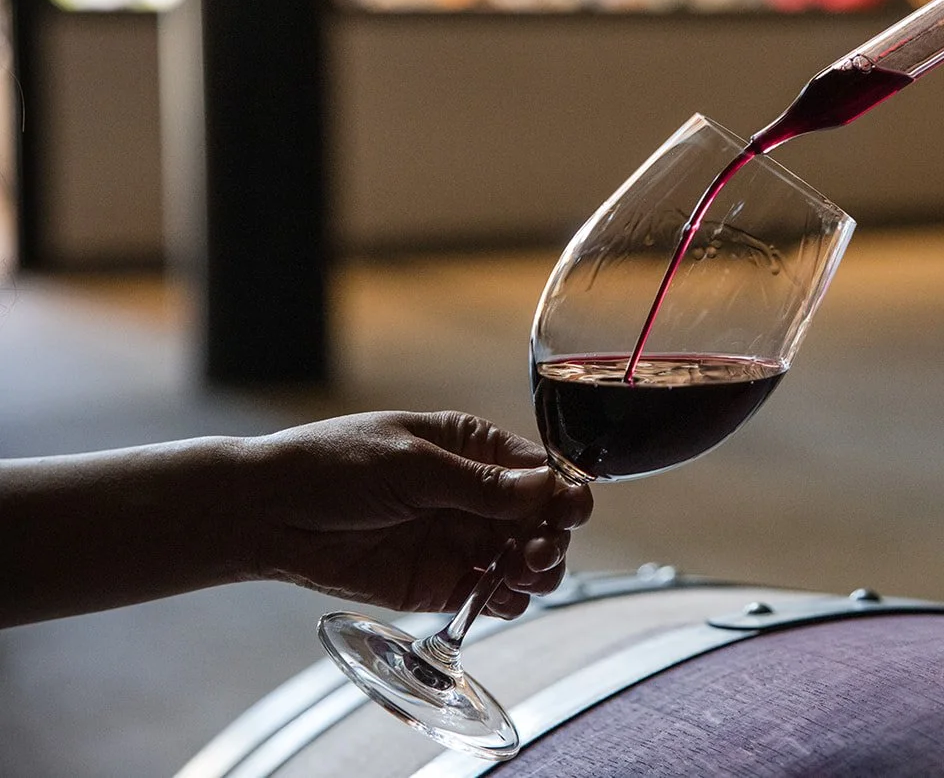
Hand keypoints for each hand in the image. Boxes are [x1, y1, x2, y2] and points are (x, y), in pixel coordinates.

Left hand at [245, 412, 592, 618]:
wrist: (268, 513)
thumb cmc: (334, 466)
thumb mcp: (411, 465)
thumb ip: (480, 484)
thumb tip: (546, 487)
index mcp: (473, 448)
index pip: (540, 470)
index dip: (563, 492)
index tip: (570, 514)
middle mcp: (475, 495)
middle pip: (541, 521)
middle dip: (551, 538)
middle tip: (536, 554)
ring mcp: (460, 540)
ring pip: (524, 560)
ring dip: (536, 571)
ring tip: (521, 577)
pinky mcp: (440, 583)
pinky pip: (488, 596)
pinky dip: (505, 601)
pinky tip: (501, 598)